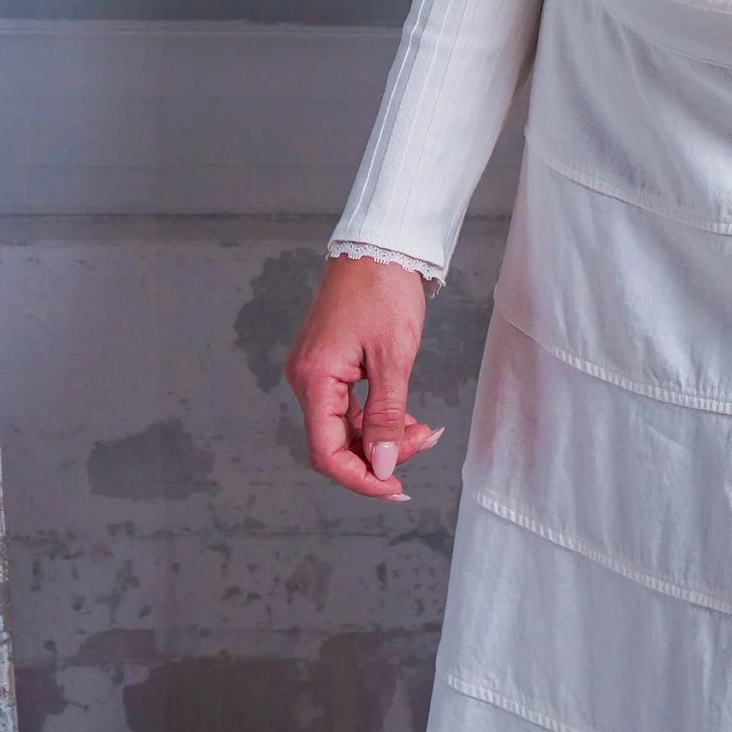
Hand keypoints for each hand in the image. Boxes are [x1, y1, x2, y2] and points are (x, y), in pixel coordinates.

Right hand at [285, 255, 441, 502]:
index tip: (396, 488)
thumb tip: (380, 466)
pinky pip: (349, 406)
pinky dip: (378, 416)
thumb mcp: (394, 357)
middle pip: (336, 443)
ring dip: (383, 436)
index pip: (327, 453)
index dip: (360, 479)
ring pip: (346, 426)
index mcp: (315, 380)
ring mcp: (317, 371)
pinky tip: (408, 419)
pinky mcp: (330, 363)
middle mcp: (307, 379)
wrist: (380, 243)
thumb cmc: (385, 290)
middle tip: (424, 445)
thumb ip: (386, 416)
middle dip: (379, 455)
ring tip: (424, 431)